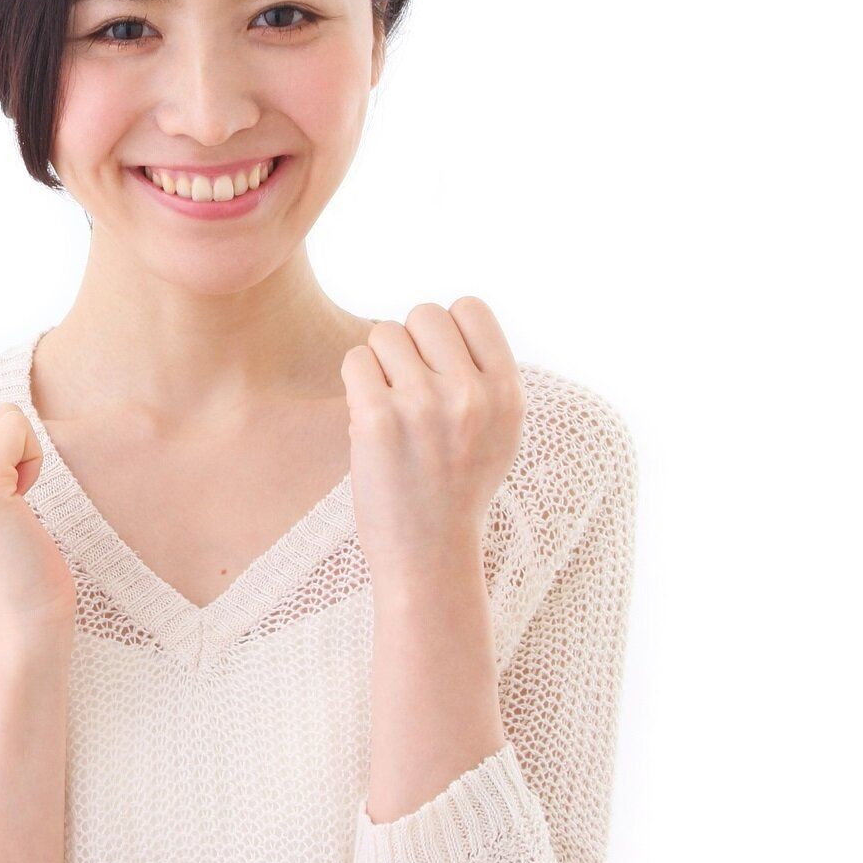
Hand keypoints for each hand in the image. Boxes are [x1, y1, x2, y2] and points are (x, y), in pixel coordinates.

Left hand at [340, 297, 524, 600]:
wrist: (429, 554)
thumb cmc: (458, 489)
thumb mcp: (499, 431)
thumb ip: (483, 375)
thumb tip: (448, 318)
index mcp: (507, 392)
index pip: (471, 308)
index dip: (446, 329)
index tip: (439, 364)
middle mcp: (470, 392)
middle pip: (423, 314)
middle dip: (409, 343)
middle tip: (408, 387)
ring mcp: (423, 403)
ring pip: (384, 334)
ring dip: (379, 363)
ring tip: (390, 406)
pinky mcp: (377, 417)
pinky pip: (355, 360)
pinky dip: (355, 381)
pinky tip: (368, 415)